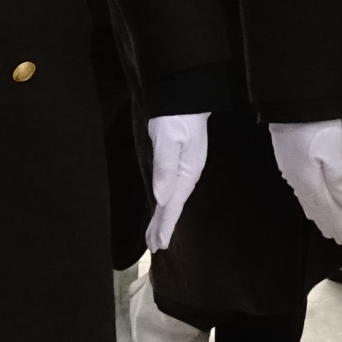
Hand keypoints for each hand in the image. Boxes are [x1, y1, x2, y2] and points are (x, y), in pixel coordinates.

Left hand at [143, 112, 210, 251]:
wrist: (187, 94)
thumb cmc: (176, 115)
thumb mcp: (168, 138)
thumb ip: (165, 167)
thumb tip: (161, 197)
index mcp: (187, 171)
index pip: (173, 204)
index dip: (164, 225)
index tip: (157, 245)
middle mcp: (188, 173)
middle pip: (173, 205)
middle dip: (163, 226)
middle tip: (154, 247)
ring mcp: (185, 167)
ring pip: (172, 199)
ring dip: (164, 218)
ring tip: (156, 236)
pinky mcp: (181, 161)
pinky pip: (172, 189)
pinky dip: (166, 203)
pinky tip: (164, 207)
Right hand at [268, 119, 341, 243]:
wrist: (290, 103)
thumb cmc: (314, 125)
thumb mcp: (332, 148)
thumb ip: (337, 176)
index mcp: (309, 180)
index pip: (326, 208)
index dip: (337, 223)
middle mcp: (298, 180)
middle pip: (315, 208)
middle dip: (328, 223)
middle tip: (338, 239)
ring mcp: (291, 171)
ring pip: (307, 200)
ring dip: (318, 214)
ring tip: (326, 226)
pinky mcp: (289, 161)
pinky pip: (302, 191)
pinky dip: (310, 202)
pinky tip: (312, 202)